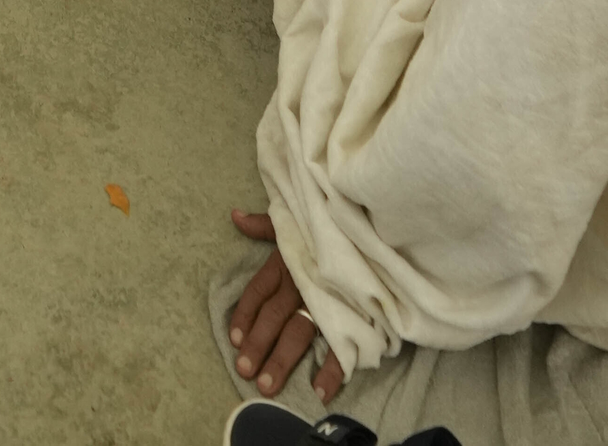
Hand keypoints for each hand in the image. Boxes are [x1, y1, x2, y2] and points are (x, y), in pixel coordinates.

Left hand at [227, 211, 344, 399]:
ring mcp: (327, 297)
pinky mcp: (353, 310)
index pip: (258, 290)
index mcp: (286, 260)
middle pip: (274, 315)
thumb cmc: (329, 224)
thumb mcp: (295, 216)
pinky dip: (331, 368)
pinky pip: (341, 342)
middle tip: (244, 371)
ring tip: (268, 386)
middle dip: (259, 344)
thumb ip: (265, 224)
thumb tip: (235, 217)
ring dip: (283, 360)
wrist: (373, 224)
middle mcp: (302, 280)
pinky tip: (319, 392)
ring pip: (299, 331)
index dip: (245, 315)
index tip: (234, 340)